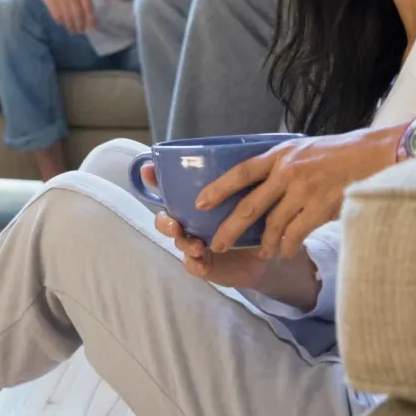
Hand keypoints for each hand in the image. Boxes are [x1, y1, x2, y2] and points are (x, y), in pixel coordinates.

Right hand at [35, 0, 95, 34]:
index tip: (92, 28)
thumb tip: (92, 20)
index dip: (91, 19)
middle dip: (80, 25)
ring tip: (72, 30)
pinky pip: (57, 15)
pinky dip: (61, 22)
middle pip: (78, 14)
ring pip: (67, 16)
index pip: (88, 7)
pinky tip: (63, 24)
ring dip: (70, 26)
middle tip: (80, 31)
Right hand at [137, 163, 275, 289]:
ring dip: (184, 243)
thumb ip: (239, 179)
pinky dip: (195, 264)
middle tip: (175, 225)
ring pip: (179, 242)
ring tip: (197, 247)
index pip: (169, 190)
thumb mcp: (248, 195)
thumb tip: (235, 150)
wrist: (267, 254)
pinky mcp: (204, 264)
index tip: (148, 171)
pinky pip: (192, 265)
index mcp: (194, 204)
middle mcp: (190, 223)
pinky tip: (202, 263)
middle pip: (166, 220)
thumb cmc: (253, 220)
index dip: (154, 180)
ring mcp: (194, 244)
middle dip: (165, 222)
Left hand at [197, 123, 407, 257]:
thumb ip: (281, 165)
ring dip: (264, 243)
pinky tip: (285, 251)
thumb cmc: (338, 152)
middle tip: (217, 244)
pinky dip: (288, 245)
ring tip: (262, 253)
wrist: (374, 155)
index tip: (200, 203)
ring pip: (274, 225)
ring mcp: (305, 191)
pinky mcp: (321, 207)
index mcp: (280, 154)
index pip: (241, 172)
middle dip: (230, 228)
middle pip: (250, 205)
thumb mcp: (302, 149)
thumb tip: (259, 183)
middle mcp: (288, 172)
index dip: (218, 188)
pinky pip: (296, 233)